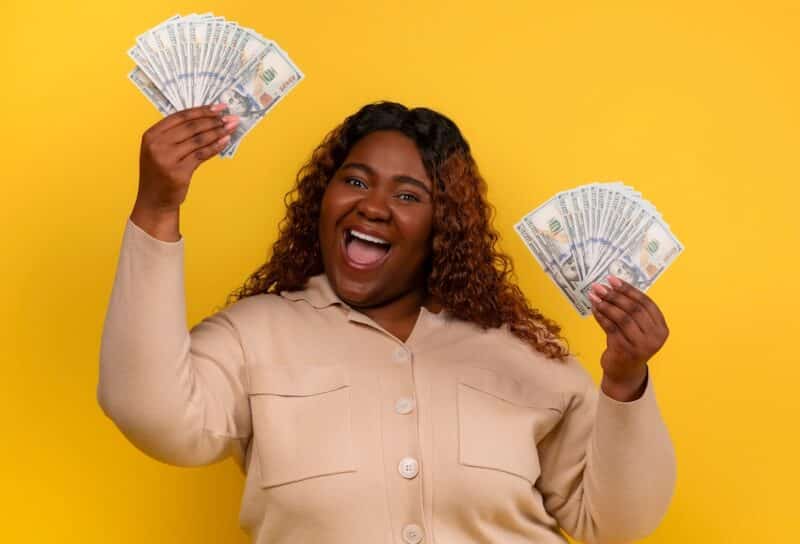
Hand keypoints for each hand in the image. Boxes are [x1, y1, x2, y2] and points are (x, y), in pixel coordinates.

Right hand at [135, 104, 238, 212]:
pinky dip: (215, 147)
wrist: (154, 200)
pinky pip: (201, 155)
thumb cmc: (160, 173)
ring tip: (231, 127)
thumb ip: (176, 134)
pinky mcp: (178, 172)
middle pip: (191, 126)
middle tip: (230, 117)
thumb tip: (207, 119)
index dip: (202, 110)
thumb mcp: (161, 149)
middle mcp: (157, 145)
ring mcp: (167, 159)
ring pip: (198, 140)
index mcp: (151, 134)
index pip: (181, 116)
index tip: (219, 107)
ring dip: (218, 132)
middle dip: (214, 120)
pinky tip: (226, 141)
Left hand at [588, 275, 668, 400]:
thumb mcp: (638, 329)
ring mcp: (641, 345)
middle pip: (634, 309)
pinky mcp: (625, 350)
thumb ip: (632, 311)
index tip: (613, 280)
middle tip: (600, 286)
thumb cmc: (630, 345)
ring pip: (622, 318)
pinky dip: (601, 316)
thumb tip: (612, 286)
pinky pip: (611, 328)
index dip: (629, 290)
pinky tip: (594, 308)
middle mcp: (655, 337)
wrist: (625, 373)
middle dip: (615, 295)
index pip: (646, 303)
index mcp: (661, 329)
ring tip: (594, 295)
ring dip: (606, 304)